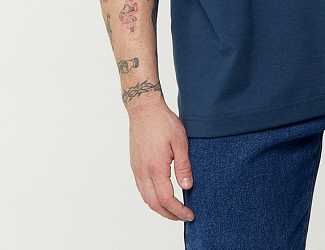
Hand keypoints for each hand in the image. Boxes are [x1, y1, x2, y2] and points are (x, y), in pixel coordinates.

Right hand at [128, 101, 194, 221]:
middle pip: (154, 204)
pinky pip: (141, 188)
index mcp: (156, 168)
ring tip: (174, 209)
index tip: (190, 214)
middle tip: (183, 216)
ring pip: (146, 198)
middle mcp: (143, 172)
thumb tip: (188, 186)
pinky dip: (151, 198)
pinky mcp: (134, 165)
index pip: (167, 199)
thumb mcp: (180, 141)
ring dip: (159, 208)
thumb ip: (184, 165)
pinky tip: (161, 195)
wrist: (144, 109)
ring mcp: (136, 169)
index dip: (179, 211)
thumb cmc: (163, 122)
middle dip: (169, 214)